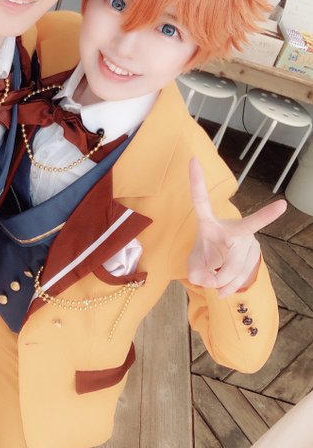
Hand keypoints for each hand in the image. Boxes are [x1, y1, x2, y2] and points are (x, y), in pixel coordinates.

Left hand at [187, 157, 286, 298]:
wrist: (225, 262)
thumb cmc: (206, 256)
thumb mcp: (194, 265)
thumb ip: (196, 272)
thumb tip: (210, 279)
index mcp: (208, 222)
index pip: (200, 200)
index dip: (195, 180)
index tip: (193, 159)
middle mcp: (231, 226)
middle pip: (228, 258)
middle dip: (221, 276)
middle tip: (212, 282)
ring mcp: (246, 238)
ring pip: (236, 269)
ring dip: (224, 283)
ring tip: (216, 283)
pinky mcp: (256, 250)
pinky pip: (244, 275)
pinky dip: (232, 286)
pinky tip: (224, 288)